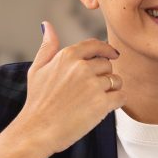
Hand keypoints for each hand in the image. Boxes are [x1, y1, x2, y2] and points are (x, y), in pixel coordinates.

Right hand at [12, 21, 124, 153]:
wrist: (37, 130)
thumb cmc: (37, 102)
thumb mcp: (37, 69)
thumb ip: (47, 47)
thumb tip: (47, 26)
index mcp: (67, 56)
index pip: (95, 45)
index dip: (106, 50)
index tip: (112, 54)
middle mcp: (82, 67)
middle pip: (107, 64)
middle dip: (104, 75)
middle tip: (92, 89)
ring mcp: (93, 85)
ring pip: (116, 80)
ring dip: (111, 89)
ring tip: (95, 99)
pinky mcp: (102, 103)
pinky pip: (121, 96)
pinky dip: (116, 102)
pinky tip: (104, 108)